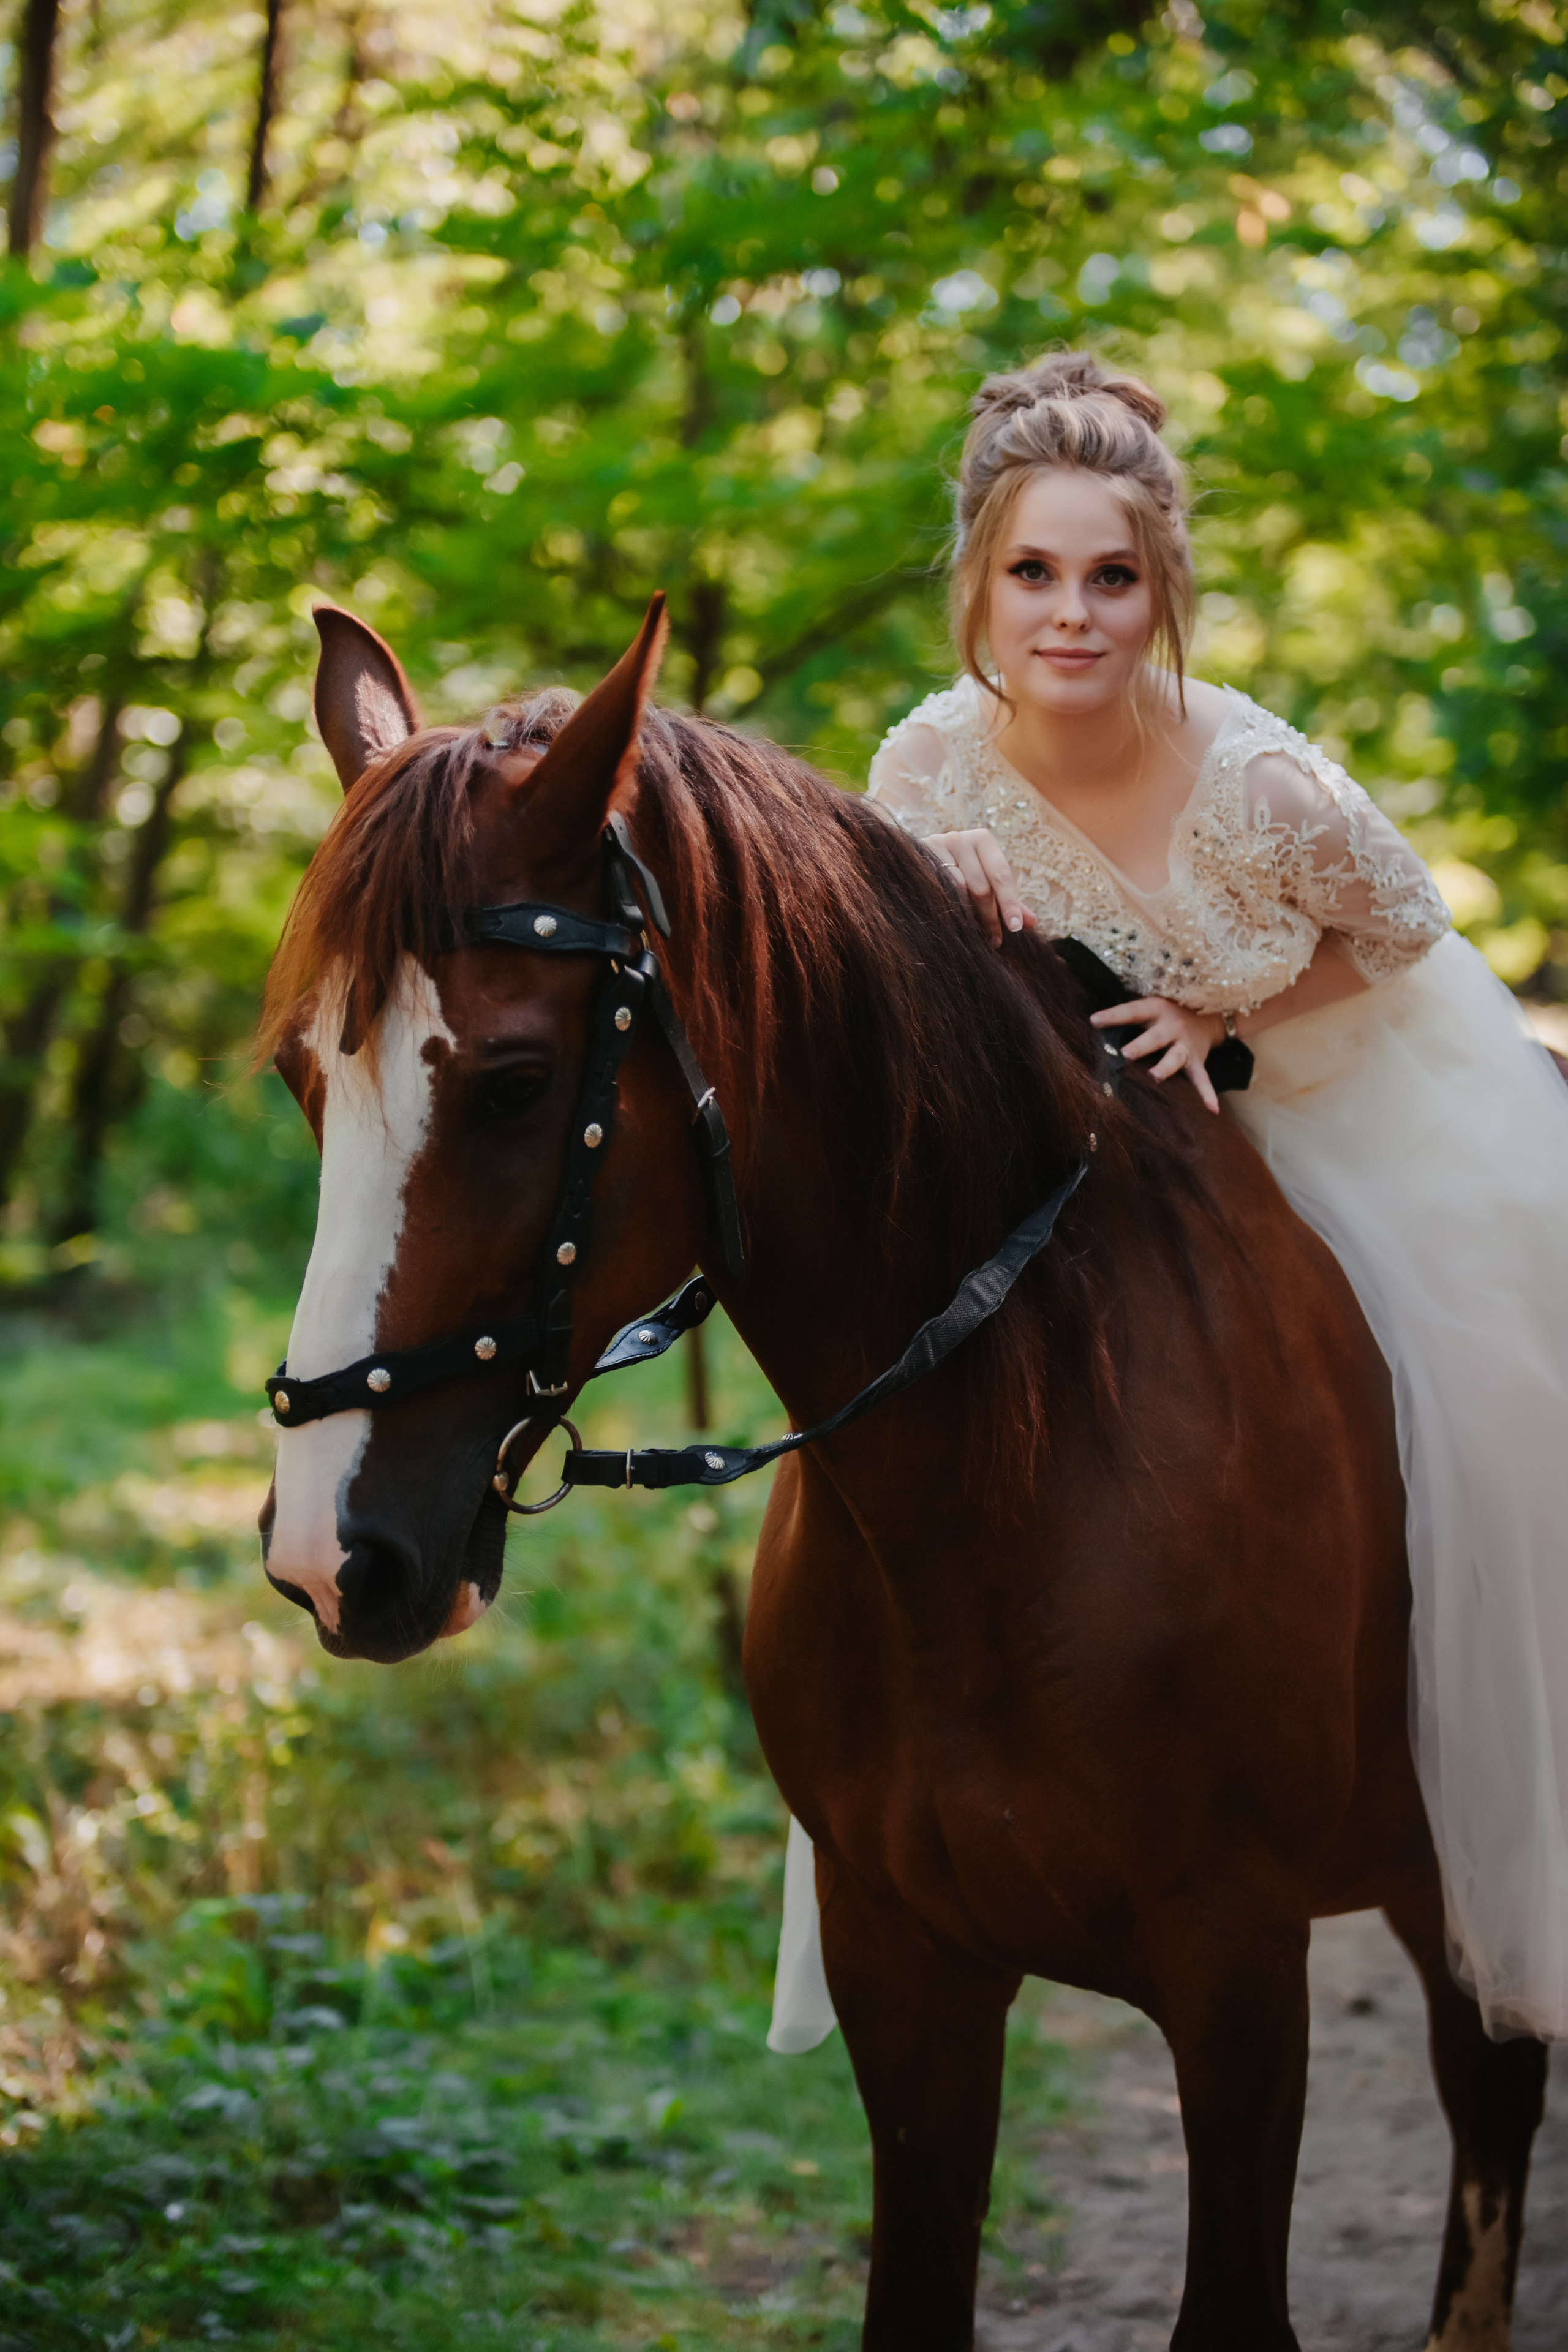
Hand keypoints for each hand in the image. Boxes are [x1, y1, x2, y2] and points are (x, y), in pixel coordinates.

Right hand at [924, 829, 1038, 947]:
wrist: (914, 861)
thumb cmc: (960, 872)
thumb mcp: (986, 881)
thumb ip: (1008, 900)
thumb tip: (1032, 922)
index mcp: (983, 840)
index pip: (1001, 875)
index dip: (1009, 903)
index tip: (1015, 928)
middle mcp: (960, 838)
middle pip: (981, 886)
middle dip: (990, 917)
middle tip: (994, 941)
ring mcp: (936, 846)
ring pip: (958, 890)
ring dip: (969, 918)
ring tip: (976, 935)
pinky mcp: (917, 859)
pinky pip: (937, 890)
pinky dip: (948, 909)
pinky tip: (953, 923)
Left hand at [1090, 995, 1225, 1114]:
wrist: (1207, 1014)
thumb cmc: (1166, 1013)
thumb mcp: (1149, 1008)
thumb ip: (1126, 1018)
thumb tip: (1091, 1025)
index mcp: (1155, 1010)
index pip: (1132, 1011)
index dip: (1114, 1016)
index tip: (1094, 1021)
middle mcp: (1172, 1027)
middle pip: (1155, 1037)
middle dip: (1141, 1046)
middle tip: (1126, 1055)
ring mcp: (1185, 1045)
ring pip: (1175, 1057)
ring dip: (1165, 1067)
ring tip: (1155, 1077)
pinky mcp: (1197, 1061)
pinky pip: (1202, 1078)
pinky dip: (1207, 1093)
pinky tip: (1212, 1109)